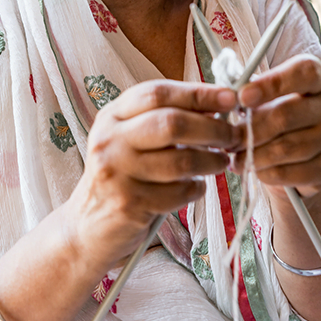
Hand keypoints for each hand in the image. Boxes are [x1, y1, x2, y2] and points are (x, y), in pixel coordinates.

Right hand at [67, 79, 240, 268]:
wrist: (86, 228)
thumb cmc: (122, 177)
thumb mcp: (131, 140)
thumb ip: (163, 119)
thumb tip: (217, 104)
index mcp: (112, 116)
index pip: (158, 93)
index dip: (198, 93)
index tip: (230, 97)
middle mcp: (110, 140)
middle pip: (172, 123)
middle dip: (212, 129)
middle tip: (234, 135)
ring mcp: (117, 172)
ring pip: (181, 161)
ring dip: (211, 161)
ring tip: (222, 162)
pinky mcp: (128, 204)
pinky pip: (179, 192)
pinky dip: (196, 189)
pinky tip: (196, 187)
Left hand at [235, 54, 320, 199]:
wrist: (300, 151)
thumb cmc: (276, 113)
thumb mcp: (267, 96)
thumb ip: (252, 94)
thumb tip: (229, 99)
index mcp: (319, 78)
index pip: (303, 73)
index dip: (271, 84)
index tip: (242, 96)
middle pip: (288, 115)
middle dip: (252, 130)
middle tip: (229, 139)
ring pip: (289, 148)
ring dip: (256, 155)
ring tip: (237, 157)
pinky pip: (296, 173)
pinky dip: (269, 174)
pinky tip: (255, 170)